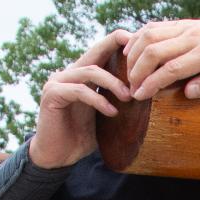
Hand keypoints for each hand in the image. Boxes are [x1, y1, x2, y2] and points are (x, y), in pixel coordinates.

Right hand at [27, 30, 133, 169]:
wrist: (57, 157)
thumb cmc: (81, 137)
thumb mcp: (105, 116)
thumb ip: (118, 102)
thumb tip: (147, 95)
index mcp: (82, 76)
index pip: (101, 52)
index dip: (117, 42)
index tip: (139, 41)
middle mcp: (69, 74)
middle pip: (95, 51)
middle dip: (116, 46)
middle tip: (138, 53)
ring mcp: (58, 82)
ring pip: (90, 71)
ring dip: (112, 83)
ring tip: (128, 97)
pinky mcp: (52, 95)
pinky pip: (79, 91)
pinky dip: (98, 100)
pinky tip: (112, 112)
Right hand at [124, 10, 199, 101]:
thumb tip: (188, 93)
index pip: (171, 69)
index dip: (151, 83)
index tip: (139, 96)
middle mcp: (194, 37)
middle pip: (154, 51)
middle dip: (137, 71)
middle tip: (131, 89)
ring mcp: (187, 27)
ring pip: (150, 35)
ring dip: (134, 55)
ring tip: (129, 74)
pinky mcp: (183, 23)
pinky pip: (154, 26)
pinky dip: (138, 39)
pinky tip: (131, 52)